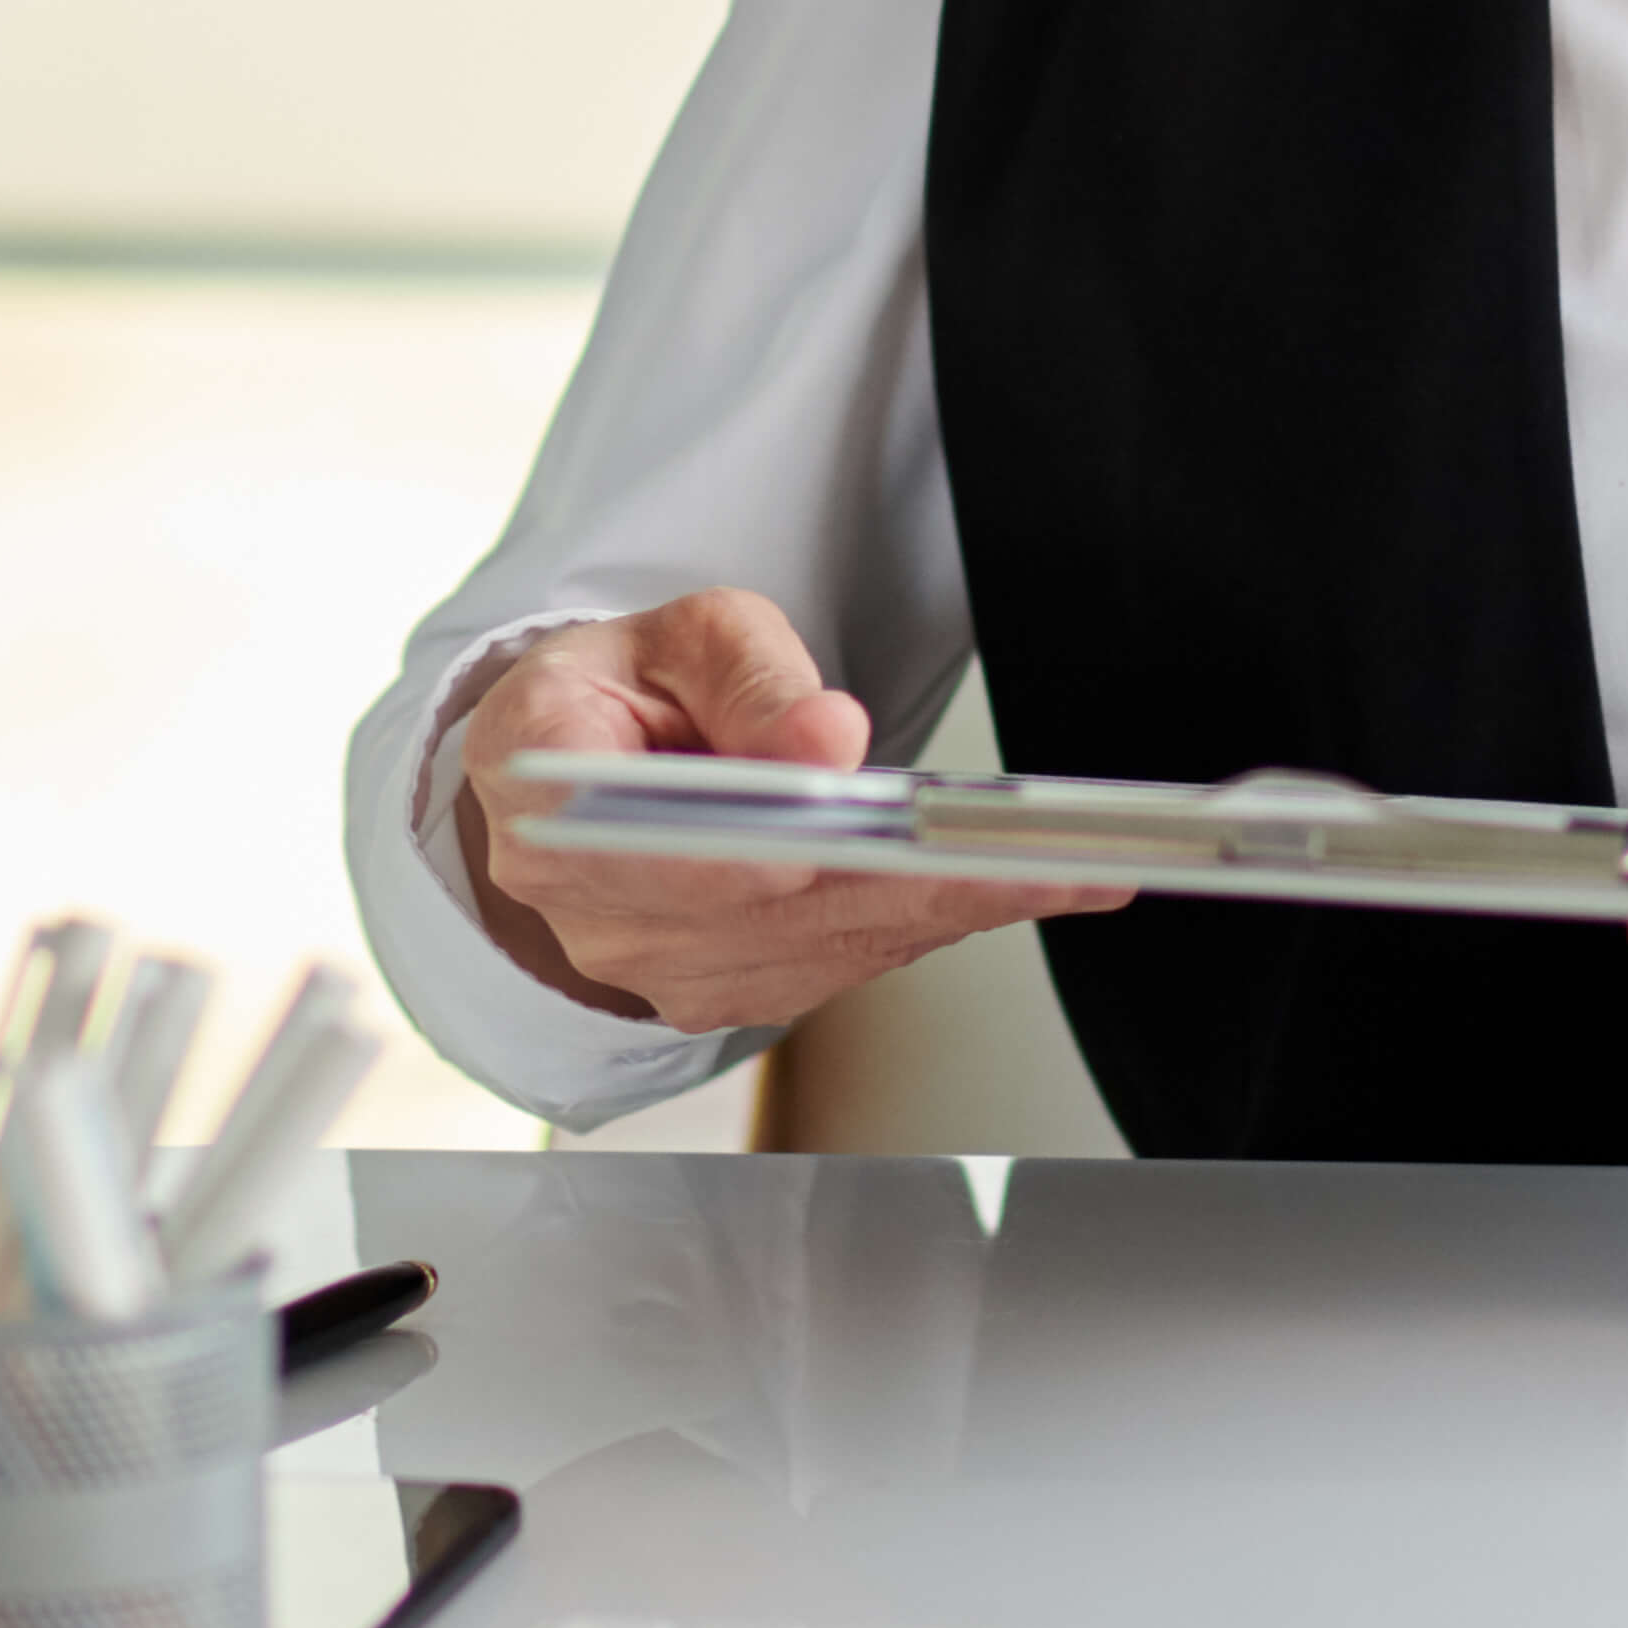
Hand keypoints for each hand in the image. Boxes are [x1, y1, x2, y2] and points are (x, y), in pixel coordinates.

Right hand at [449, 589, 1119, 1045]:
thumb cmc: (623, 694)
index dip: (756, 829)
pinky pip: (844, 962)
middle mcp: (595, 910)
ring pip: (828, 940)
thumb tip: (825, 740)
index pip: (648, 836)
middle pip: (775, 901)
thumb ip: (749, 675)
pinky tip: (1016, 885)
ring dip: (956, 903)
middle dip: (922, 874)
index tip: (851, 805)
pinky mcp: (725, 993)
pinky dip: (934, 919)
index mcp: (549, 798)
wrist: (579, 772)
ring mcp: (659, 968)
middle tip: (1054, 851)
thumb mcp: (676, 634)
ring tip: (1078, 864)